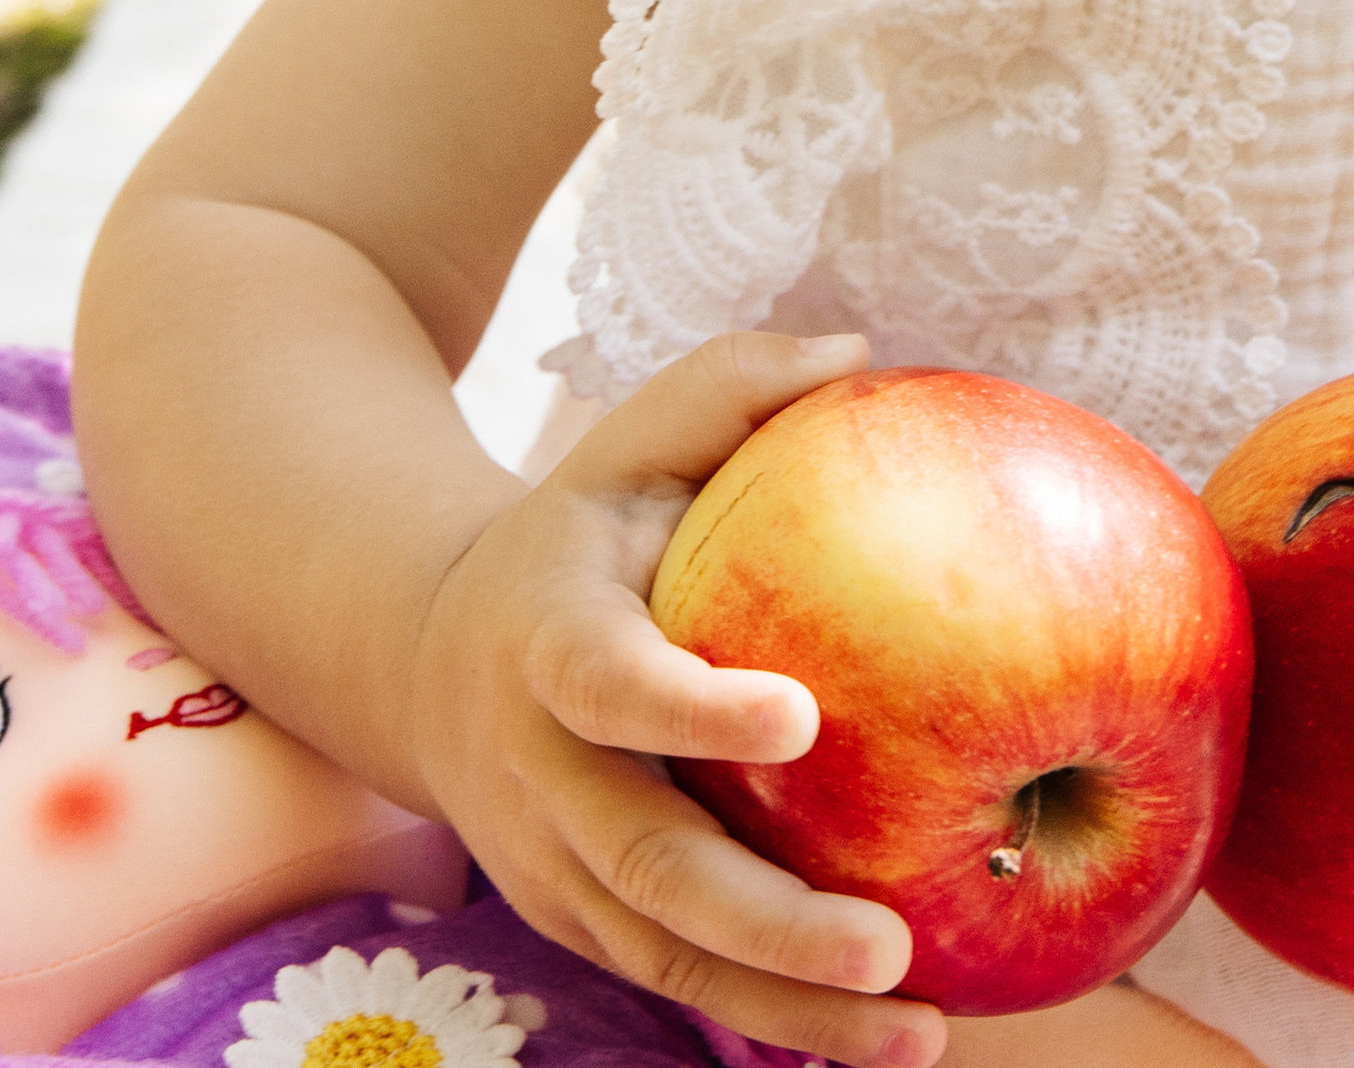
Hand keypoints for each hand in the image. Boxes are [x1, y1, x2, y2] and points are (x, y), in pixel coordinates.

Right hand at [407, 332, 946, 1067]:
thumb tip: (858, 354)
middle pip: (647, 862)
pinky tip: (892, 1039)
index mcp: (548, 640)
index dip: (689, 706)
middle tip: (889, 944)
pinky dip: (774, 1020)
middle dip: (767, 919)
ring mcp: (553, 864)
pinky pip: (679, 978)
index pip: (609, 682)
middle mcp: (539, 771)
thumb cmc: (585, 525)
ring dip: (786, 1007)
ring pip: (666, 952)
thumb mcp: (633, 436)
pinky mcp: (584, 918)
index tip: (799, 715)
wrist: (437, 654)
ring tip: (917, 1031)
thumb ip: (733, 384)